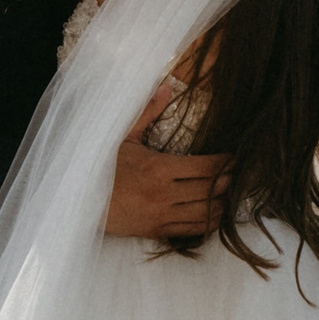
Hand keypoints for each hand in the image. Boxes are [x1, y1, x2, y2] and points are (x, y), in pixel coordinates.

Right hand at [104, 88, 227, 240]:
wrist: (80, 200)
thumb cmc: (103, 167)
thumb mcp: (123, 136)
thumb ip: (147, 112)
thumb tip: (165, 88)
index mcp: (159, 168)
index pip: (206, 167)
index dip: (226, 162)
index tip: (234, 157)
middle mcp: (164, 194)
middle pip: (211, 190)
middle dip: (228, 181)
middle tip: (237, 174)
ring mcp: (161, 215)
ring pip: (206, 213)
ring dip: (222, 204)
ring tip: (229, 194)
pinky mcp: (157, 231)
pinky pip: (192, 230)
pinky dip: (208, 223)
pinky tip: (214, 214)